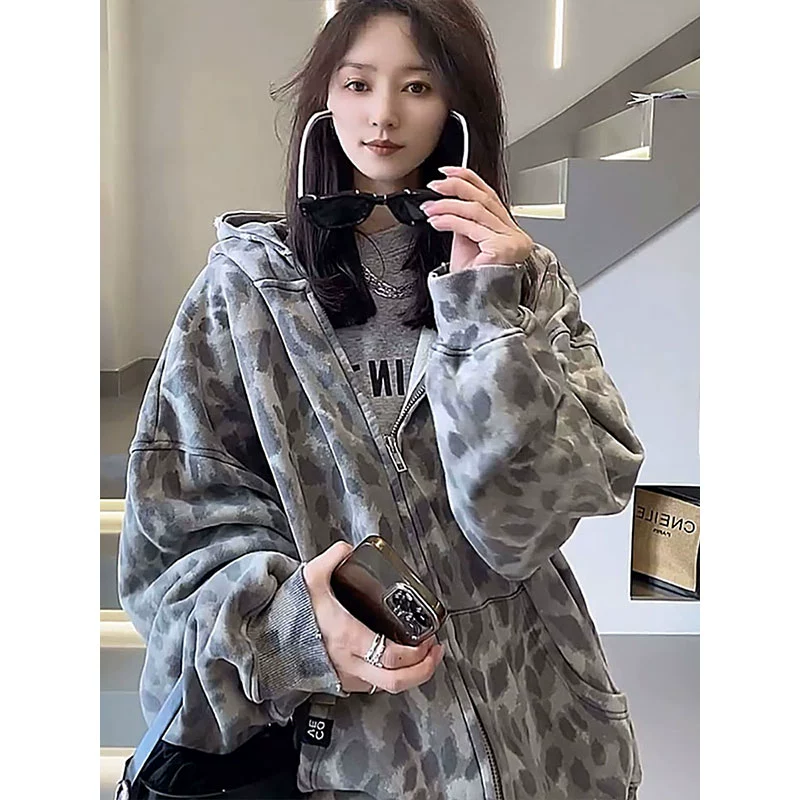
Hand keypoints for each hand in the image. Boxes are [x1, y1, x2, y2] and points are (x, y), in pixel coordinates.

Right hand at [302, 541, 444, 694]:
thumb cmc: (291, 612)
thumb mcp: (310, 578)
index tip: (429, 638)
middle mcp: (350, 662)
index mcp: (348, 637)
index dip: (417, 653)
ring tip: (424, 655)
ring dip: (411, 675)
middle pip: (396, 681)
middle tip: (435, 651)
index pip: (391, 656)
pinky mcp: (343, 682)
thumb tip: (346, 549)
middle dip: (424, 669)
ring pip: (387, 688)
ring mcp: (347, 676)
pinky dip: (392, 676)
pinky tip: (398, 661)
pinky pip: (375, 686)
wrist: (269, 640)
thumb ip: (331, 559)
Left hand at [421, 165, 533, 272]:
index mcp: (508, 230)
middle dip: (456, 188)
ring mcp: (511, 241)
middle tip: (435, 185)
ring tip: (430, 207)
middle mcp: (515, 234)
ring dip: (448, 205)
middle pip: (485, 199)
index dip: (469, 179)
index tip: (448, 171)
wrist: (475, 307)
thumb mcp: (468, 243)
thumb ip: (465, 221)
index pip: (490, 195)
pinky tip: (436, 221)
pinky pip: (471, 227)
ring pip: (476, 211)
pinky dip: (450, 221)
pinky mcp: (502, 249)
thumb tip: (449, 201)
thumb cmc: (472, 282)